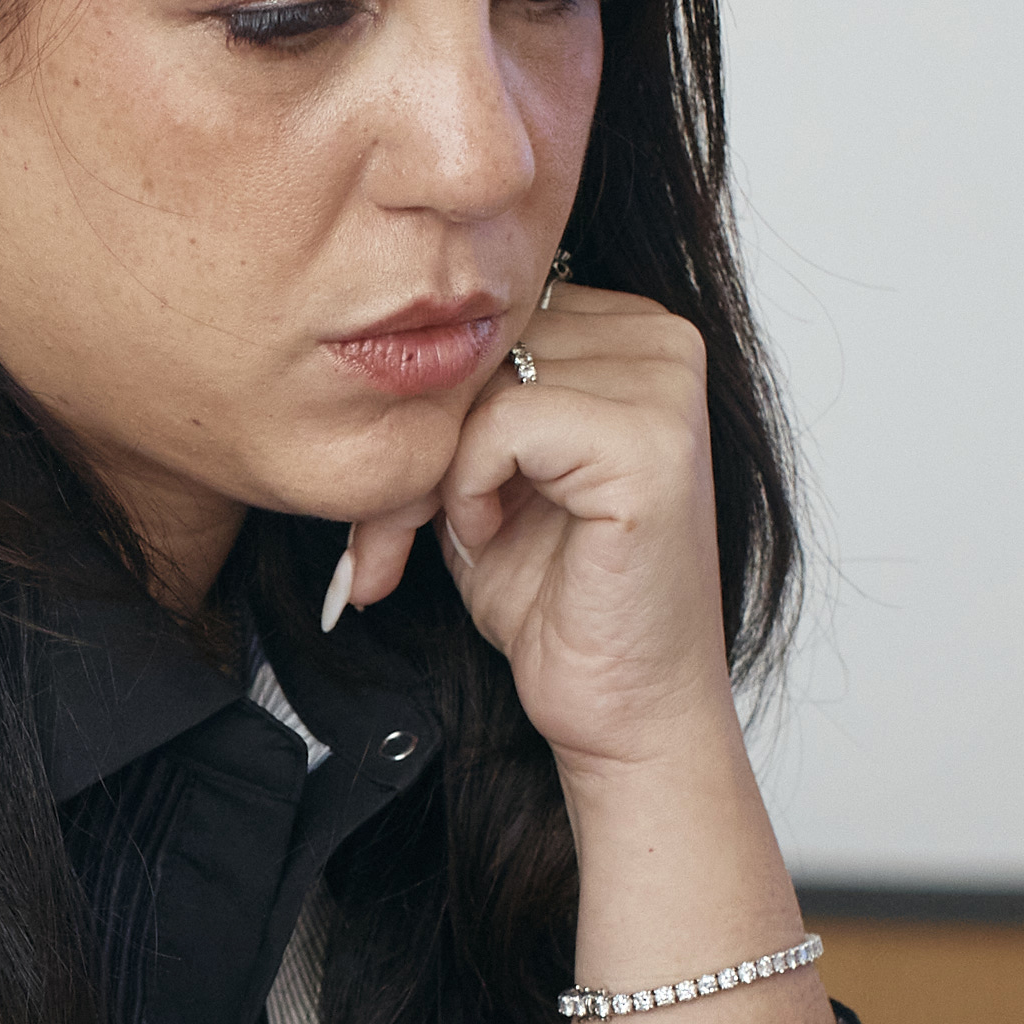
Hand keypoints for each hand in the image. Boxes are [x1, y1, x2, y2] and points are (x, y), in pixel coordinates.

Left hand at [335, 283, 736, 781]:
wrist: (625, 710)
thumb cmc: (560, 600)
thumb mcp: (485, 473)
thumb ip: (456, 395)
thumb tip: (358, 341)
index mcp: (633, 332)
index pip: (489, 313)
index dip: (431, 403)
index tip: (401, 495)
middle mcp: (662, 342)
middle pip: (482, 338)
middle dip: (417, 439)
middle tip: (395, 531)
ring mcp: (666, 388)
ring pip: (482, 374)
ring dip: (437, 467)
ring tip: (462, 531)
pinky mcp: (649, 443)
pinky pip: (504, 418)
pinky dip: (472, 484)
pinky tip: (495, 532)